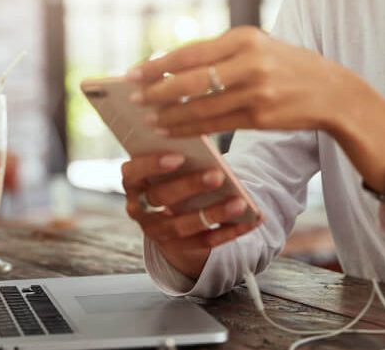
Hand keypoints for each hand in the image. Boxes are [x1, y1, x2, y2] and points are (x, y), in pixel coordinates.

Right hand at [121, 153, 261, 279]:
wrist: (168, 213)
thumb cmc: (172, 174)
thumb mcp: (167, 163)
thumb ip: (176, 151)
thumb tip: (200, 136)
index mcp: (133, 182)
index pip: (133, 173)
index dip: (152, 165)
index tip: (178, 156)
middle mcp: (139, 209)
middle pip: (161, 198)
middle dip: (190, 186)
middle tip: (217, 175)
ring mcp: (157, 232)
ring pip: (183, 225)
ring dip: (213, 214)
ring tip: (240, 202)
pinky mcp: (179, 248)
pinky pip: (206, 241)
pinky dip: (231, 231)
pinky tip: (251, 220)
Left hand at [128, 26, 384, 196]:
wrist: (332, 91)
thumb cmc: (286, 66)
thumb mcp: (258, 46)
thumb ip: (220, 54)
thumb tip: (170, 66)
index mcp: (245, 37)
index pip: (190, 53)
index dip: (157, 65)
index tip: (132, 73)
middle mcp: (250, 62)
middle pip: (191, 80)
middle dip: (157, 91)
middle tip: (134, 99)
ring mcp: (256, 91)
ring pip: (200, 106)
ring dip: (170, 115)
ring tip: (148, 119)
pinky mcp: (261, 117)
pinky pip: (216, 125)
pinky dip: (191, 128)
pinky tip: (173, 130)